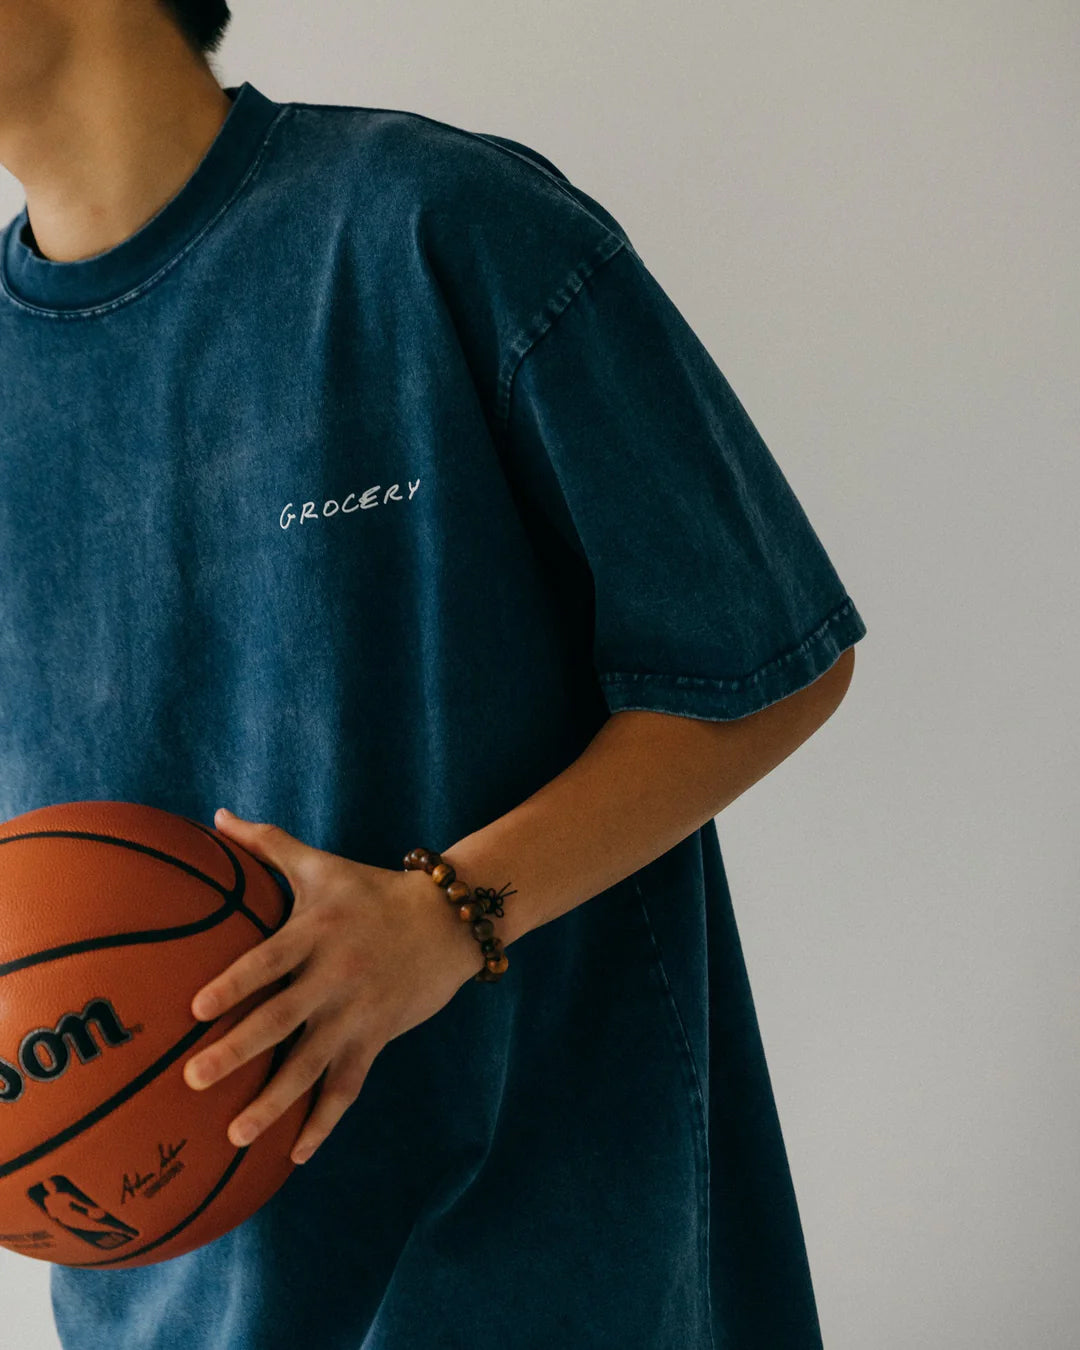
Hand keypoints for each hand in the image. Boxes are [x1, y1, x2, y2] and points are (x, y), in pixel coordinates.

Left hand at [182, 808, 479, 1164]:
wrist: (448, 919)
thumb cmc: (372, 889)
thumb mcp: (321, 865)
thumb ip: (267, 843)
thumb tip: (216, 815)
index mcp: (318, 931)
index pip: (269, 960)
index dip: (235, 983)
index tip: (196, 1009)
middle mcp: (337, 975)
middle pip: (282, 1017)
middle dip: (238, 1050)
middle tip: (195, 1078)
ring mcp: (359, 1011)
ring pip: (312, 1064)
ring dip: (274, 1102)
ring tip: (235, 1134)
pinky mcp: (378, 1037)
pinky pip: (348, 1087)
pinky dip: (324, 1123)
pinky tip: (295, 1156)